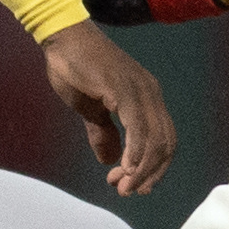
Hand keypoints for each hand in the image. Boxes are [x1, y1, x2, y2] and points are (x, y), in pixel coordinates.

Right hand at [41, 21, 174, 194]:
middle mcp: (150, 94)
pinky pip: (138, 128)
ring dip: (140, 169)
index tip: (133, 185)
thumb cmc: (74, 67)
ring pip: (155, 141)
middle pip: (165, 144)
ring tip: (122, 185)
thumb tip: (111, 161)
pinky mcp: (124, 90)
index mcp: (146, 97)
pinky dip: (135, 153)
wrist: (62, 38)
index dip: (153, 167)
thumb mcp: (89, 109)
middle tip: (126, 190)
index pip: (164, 140)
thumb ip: (102, 133)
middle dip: (148, 174)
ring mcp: (140, 91)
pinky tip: (123, 167)